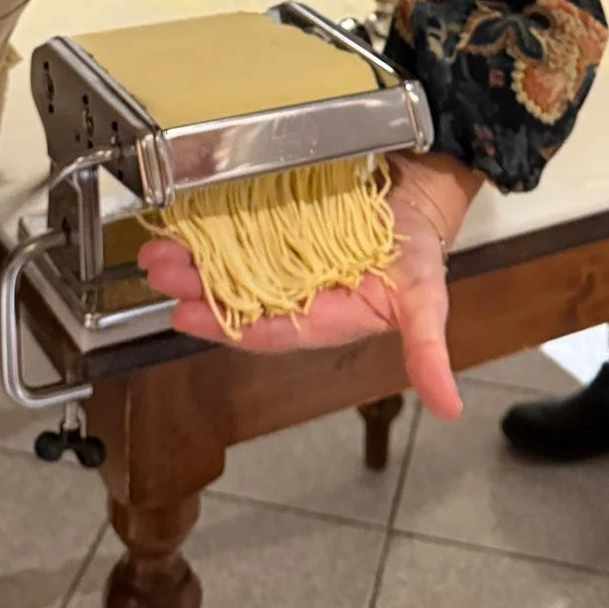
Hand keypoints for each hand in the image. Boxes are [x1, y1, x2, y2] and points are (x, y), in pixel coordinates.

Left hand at [138, 151, 480, 418]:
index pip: (266, 332)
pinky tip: (179, 222)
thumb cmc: (418, 256)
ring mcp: (279, 263)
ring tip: (158, 250)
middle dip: (193, 288)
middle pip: (234, 299)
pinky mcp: (272, 230)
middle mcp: (293, 297)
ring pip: (225, 267)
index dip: (225, 326)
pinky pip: (232, 234)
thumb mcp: (427, 303)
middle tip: (160, 271)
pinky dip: (205, 230)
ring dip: (190, 260)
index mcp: (322, 322)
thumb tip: (450, 408)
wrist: (417, 199)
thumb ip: (428, 352)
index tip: (185, 315)